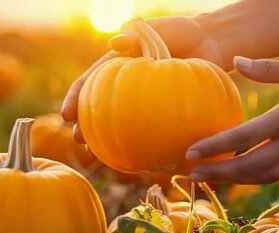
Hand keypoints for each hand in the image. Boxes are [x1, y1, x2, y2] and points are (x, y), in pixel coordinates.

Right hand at [61, 16, 224, 142]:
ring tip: (101, 155)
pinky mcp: (169, 111)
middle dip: (87, 126)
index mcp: (119, 66)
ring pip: (125, 123)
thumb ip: (134, 36)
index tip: (66, 115)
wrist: (212, 42)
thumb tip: (113, 43)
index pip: (91, 82)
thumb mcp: (153, 30)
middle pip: (102, 108)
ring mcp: (149, 101)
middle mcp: (131, 86)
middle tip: (80, 141)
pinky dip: (146, 142)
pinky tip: (141, 157)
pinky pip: (155, 129)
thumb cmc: (179, 32)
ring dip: (111, 140)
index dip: (76, 98)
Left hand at [186, 56, 278, 183]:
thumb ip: (267, 69)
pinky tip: (243, 176)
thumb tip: (236, 60)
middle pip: (249, 166)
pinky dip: (258, 178)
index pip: (243, 138)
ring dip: (235, 180)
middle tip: (191, 176)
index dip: (214, 147)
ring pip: (264, 176)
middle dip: (218, 173)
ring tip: (211, 179)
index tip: (190, 153)